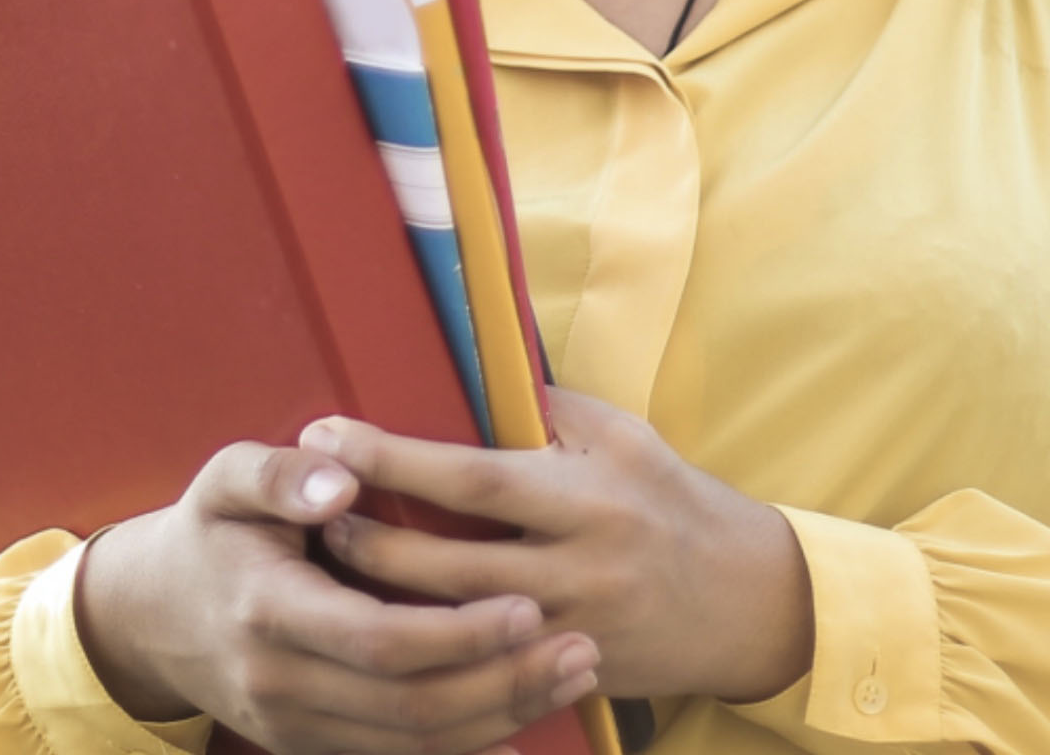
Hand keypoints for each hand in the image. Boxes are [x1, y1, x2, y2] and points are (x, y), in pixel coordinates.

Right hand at [73, 438, 602, 754]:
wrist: (151, 615)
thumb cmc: (210, 528)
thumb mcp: (226, 477)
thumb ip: (280, 474)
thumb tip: (336, 476)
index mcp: (269, 611)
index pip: (378, 640)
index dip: (457, 633)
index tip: (527, 603)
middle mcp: (282, 685)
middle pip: (409, 707)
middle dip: (502, 683)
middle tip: (581, 646)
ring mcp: (296, 727)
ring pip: (411, 744)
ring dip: (500, 716)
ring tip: (576, 673)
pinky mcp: (312, 744)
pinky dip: (464, 746)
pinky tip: (524, 720)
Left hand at [304, 388, 814, 703]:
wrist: (741, 599)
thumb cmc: (671, 498)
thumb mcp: (621, 435)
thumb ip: (547, 410)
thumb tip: (470, 371)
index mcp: (588, 495)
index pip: (474, 478)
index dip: (396, 457)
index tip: (331, 434)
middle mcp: (577, 568)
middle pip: (449, 565)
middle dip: (369, 539)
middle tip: (308, 510)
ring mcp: (569, 633)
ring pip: (453, 629)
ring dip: (383, 599)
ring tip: (326, 566)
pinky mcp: (564, 678)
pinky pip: (480, 675)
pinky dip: (425, 654)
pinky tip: (376, 634)